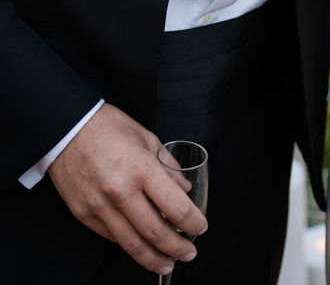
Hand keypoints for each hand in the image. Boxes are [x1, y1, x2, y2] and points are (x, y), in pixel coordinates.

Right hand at [48, 102, 207, 275]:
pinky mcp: (84, 215)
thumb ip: (167, 165)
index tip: (200, 227)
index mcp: (141, 167)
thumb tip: (184, 188)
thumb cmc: (108, 128)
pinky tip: (141, 247)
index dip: (192, 221)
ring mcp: (100, 206)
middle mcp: (121, 190)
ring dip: (153, 259)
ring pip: (132, 244)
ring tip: (167, 264)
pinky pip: (112, 237)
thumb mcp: (146, 137)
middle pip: (155, 232)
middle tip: (189, 253)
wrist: (67, 129)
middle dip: (177, 248)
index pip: (175, 206)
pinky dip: (129, 245)